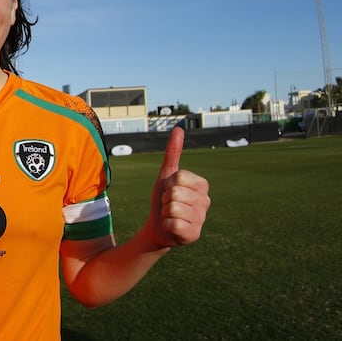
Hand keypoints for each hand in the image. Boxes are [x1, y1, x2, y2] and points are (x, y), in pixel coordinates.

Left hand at [146, 127, 210, 247]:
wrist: (158, 225)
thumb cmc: (164, 197)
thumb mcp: (167, 174)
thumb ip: (173, 153)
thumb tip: (178, 129)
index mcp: (202, 185)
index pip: (179, 177)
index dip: (168, 183)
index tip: (170, 189)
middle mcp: (206, 201)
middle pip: (175, 193)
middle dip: (165, 199)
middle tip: (169, 204)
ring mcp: (202, 219)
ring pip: (173, 208)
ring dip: (165, 212)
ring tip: (170, 215)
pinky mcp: (194, 234)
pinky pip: (173, 224)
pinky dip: (166, 224)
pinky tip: (172, 227)